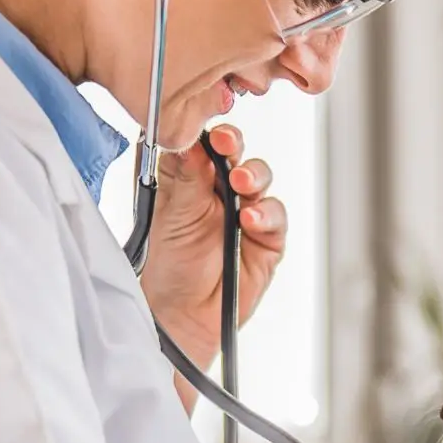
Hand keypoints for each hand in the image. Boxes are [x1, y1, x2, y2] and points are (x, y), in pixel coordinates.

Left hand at [138, 124, 285, 359]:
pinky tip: (251, 219)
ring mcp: (245, 212)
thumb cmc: (167, 267)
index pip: (202, 142)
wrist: (182, 316)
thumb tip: (192, 137)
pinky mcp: (267, 238)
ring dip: (253, 175)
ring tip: (240, 183)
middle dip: (233, 145)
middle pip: (235, 153)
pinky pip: (276, 215)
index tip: (204, 126)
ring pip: (260, 178)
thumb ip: (186, 175)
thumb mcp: (171, 214)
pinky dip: (266, 213)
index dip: (206, 130)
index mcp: (188, 179)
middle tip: (226, 144)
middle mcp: (217, 191)